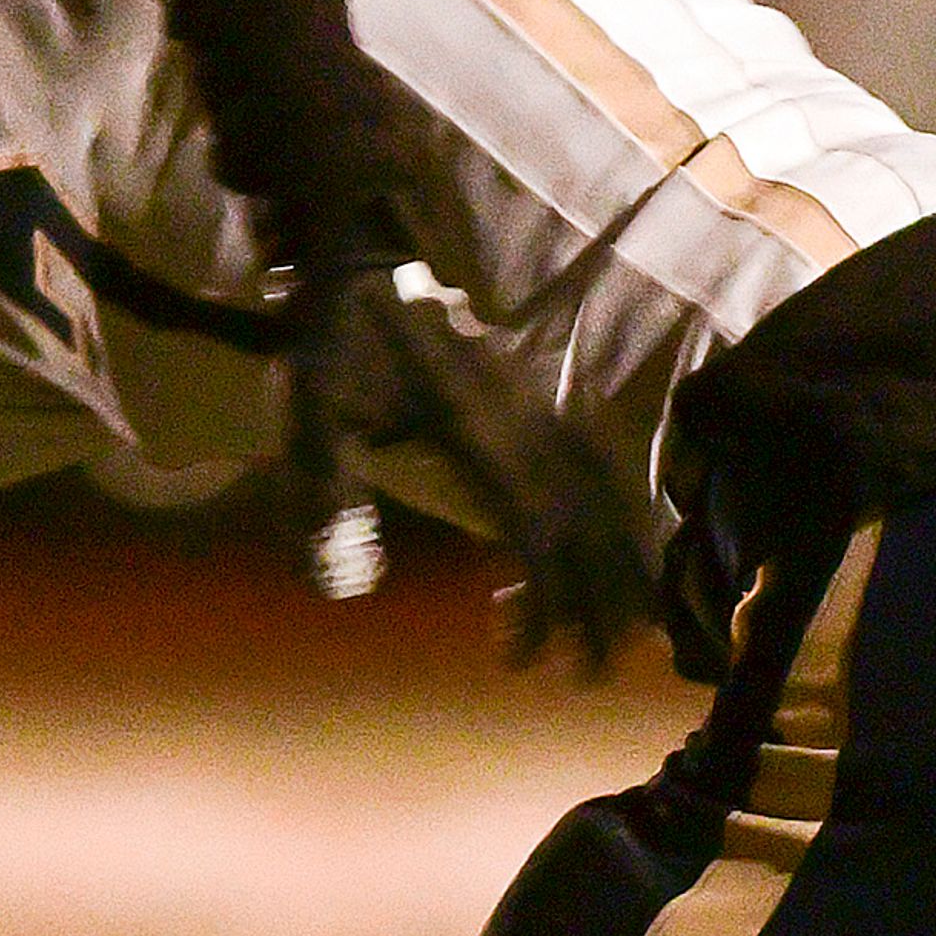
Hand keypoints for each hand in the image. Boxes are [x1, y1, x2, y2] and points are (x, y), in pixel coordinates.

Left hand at [278, 253, 657, 676]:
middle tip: (590, 677)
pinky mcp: (532, 400)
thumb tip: (344, 589)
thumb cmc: (333, 338)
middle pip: (585, 523)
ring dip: (618, 564)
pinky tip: (614, 550)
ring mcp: (536, 406)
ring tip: (626, 633)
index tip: (524, 663)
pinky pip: (592, 466)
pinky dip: (613, 516)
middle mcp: (525, 421)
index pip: (535, 532)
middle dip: (597, 604)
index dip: (543, 604)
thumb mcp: (308, 407)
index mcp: (481, 430)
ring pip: (601, 494)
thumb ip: (324, 491)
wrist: (361, 257)